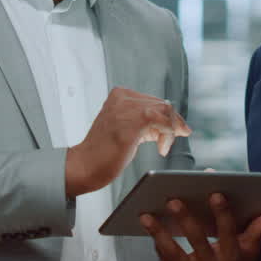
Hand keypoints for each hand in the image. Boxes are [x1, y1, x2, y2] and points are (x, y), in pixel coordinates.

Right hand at [65, 87, 190, 197]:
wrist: (85, 165)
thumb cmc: (104, 152)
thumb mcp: (125, 128)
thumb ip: (144, 121)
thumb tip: (172, 123)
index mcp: (119, 95)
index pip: (153, 100)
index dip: (167, 117)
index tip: (174, 131)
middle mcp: (123, 97)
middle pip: (162, 103)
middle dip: (172, 123)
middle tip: (173, 140)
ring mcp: (127, 107)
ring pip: (165, 110)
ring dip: (171, 130)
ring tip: (163, 146)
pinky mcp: (134, 121)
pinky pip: (164, 121)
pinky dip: (168, 135)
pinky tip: (161, 148)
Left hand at [142, 193, 260, 260]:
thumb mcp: (249, 252)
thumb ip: (258, 231)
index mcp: (232, 256)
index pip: (228, 232)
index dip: (222, 213)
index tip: (215, 192)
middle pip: (198, 240)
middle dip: (186, 219)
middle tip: (173, 199)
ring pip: (174, 252)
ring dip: (159, 233)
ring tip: (146, 215)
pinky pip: (163, 259)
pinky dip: (155, 241)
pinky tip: (146, 223)